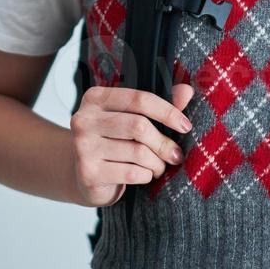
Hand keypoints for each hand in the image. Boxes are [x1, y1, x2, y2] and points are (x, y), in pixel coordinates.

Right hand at [68, 83, 194, 207]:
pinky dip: (145, 176)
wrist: (84, 177)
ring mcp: (83, 147)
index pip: (139, 99)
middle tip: (175, 155)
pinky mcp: (88, 172)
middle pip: (139, 126)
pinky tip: (143, 175)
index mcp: (95, 98)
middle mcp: (84, 119)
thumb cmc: (112, 143)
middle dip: (163, 143)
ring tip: (158, 167)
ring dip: (156, 163)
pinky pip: (131, 173)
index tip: (185, 126)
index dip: (167, 112)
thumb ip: (158, 105)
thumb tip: (186, 91)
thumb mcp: (131, 119)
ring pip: (138, 152)